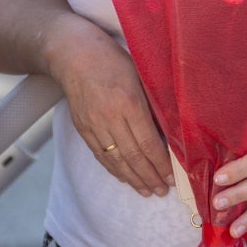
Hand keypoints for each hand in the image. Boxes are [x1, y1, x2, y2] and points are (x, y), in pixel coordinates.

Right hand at [51, 20, 173, 196]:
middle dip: (150, 177)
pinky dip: (114, 169)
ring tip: (147, 191)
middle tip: (162, 191)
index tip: (173, 178)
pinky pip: (100, 155)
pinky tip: (125, 178)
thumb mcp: (139, 74)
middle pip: (133, 157)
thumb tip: (170, 130)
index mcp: (129, 103)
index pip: (148, 143)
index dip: (161, 164)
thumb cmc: (112, 60)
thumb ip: (153, 102)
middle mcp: (110, 118)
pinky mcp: (82, 128)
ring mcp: (94, 125)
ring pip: (116, 161)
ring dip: (133, 179)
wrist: (73, 55)